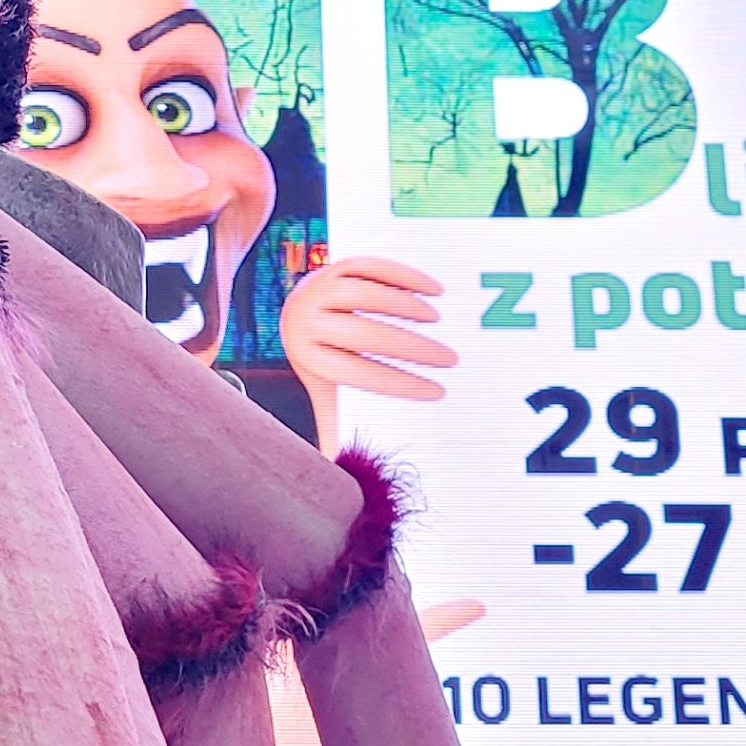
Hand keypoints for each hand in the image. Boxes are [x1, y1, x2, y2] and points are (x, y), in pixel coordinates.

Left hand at [282, 257, 459, 431]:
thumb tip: (342, 482)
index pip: (359, 372)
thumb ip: (336, 428)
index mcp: (309, 356)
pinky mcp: (337, 263)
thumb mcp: (323, 392)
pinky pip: (373, 266)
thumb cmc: (322, 360)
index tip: (439, 393)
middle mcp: (310, 319)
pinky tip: (436, 291)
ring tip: (438, 323)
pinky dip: (406, 276)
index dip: (401, 384)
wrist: (295, 309)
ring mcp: (321, 287)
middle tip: (450, 360)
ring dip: (408, 307)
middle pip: (366, 333)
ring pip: (368, 294)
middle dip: (413, 349)